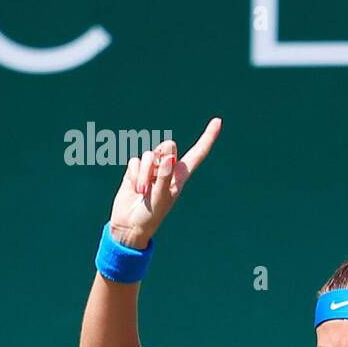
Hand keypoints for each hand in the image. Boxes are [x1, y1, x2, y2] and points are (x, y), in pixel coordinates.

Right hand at [108, 117, 221, 246]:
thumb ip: (164, 178)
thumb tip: (168, 158)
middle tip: (155, 176)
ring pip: (149, 154)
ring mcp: (151, 169)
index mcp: (180, 176)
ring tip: (143, 192)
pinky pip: (134, 161)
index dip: (207, 137)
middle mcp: (167, 170)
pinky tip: (134, 188)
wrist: (129, 225)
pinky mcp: (135, 170)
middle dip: (160, 156)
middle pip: (168, 146)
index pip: (197, 153)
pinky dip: (134, 174)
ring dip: (144, 173)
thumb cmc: (151, 216)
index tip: (218, 121)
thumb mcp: (161, 199)